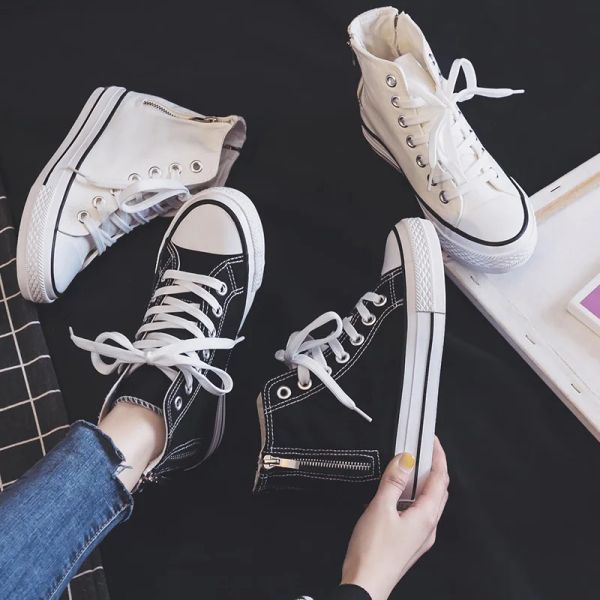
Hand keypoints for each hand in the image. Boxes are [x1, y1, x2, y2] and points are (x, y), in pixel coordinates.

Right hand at [341, 437, 448, 599]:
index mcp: (426, 516)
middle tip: (423, 450)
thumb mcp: (380, 508)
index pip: (440, 479)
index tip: (433, 441)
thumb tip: (405, 460)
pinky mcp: (410, 542)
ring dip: (422, 482)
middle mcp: (428, 527)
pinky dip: (413, 497)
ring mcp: (420, 536)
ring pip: (429, 501)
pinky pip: (419, 512)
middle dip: (434, 467)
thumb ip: (393, 481)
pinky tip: (397, 495)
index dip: (438, 457)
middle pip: (439, 490)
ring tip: (408, 468)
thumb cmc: (372, 553)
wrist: (366, 584)